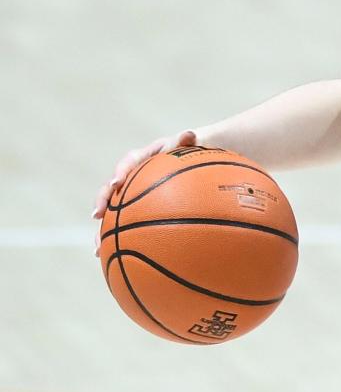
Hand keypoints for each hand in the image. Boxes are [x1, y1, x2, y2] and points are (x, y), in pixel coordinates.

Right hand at [92, 130, 197, 252]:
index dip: (121, 172)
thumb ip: (186, 143)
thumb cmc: (192, 153)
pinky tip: (115, 259)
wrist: (193, 159)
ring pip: (114, 211)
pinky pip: (126, 224)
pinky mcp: (136, 208)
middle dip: (103, 202)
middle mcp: (133, 176)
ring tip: (97, 248)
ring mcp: (132, 193)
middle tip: (97, 215)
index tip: (116, 183)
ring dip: (103, 229)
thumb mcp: (190, 146)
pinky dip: (120, 240)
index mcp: (144, 158)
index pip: (129, 162)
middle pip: (112, 189)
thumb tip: (190, 132)